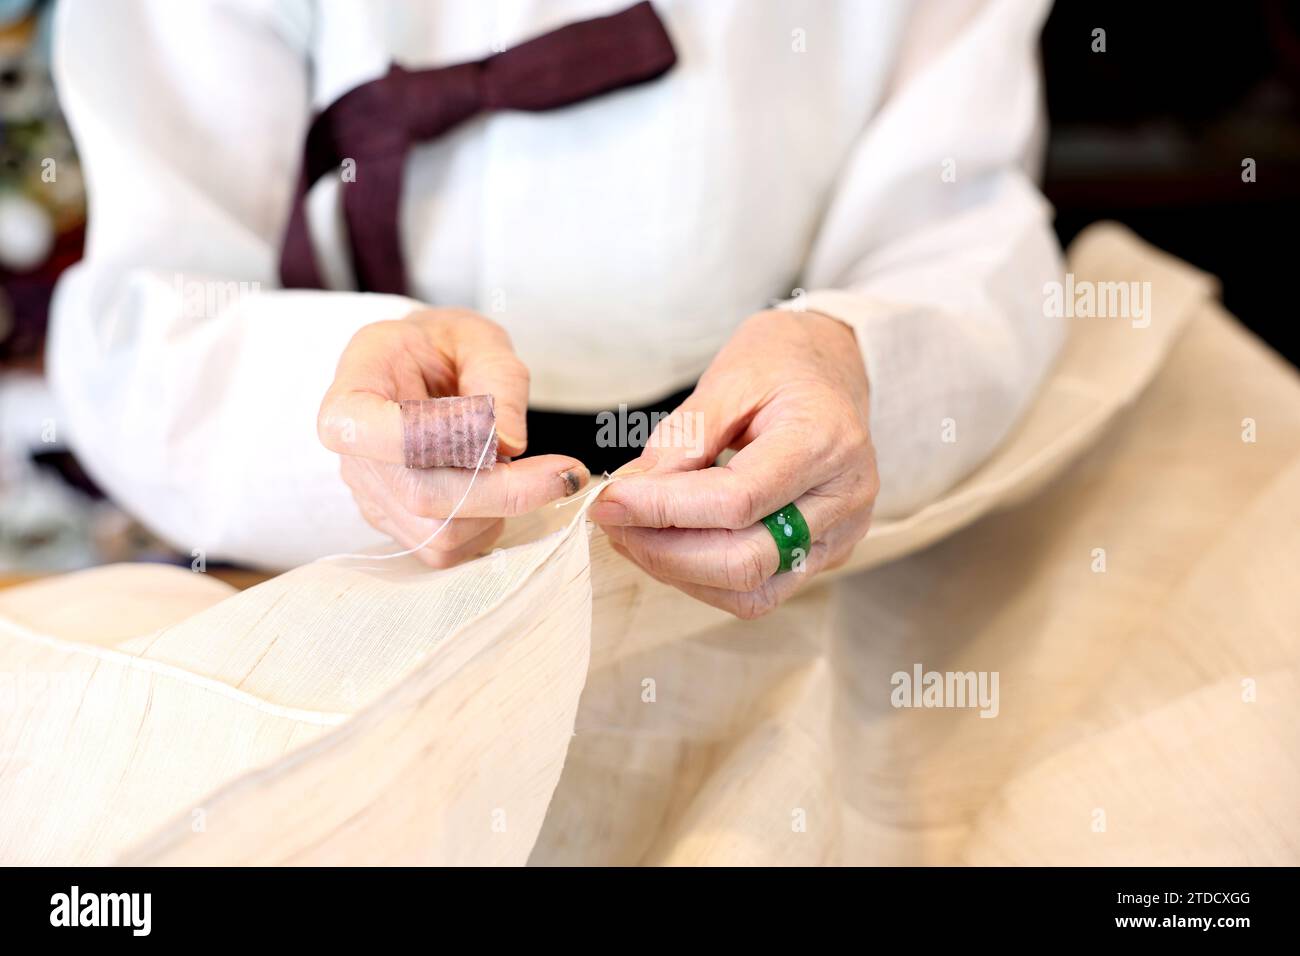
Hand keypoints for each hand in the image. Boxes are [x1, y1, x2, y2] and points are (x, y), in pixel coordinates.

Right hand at [318, 308, 587, 566]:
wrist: (426, 367)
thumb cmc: (446, 346)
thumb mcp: (479, 339)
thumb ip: (497, 377)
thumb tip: (509, 442)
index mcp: (356, 389)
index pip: (355, 427)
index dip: (420, 437)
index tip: (487, 425)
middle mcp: (354, 453)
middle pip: (419, 495)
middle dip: (502, 490)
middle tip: (565, 472)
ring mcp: (373, 497)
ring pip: (438, 533)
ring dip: (499, 509)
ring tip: (522, 469)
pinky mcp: (399, 526)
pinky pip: (447, 549)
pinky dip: (489, 525)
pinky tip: (501, 489)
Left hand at [589, 309, 877, 617]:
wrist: (833, 365)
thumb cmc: (782, 363)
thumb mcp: (728, 379)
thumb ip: (681, 441)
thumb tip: (628, 494)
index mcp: (826, 441)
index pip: (738, 500)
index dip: (663, 510)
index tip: (609, 500)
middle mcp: (844, 497)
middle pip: (746, 560)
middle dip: (664, 551)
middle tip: (613, 522)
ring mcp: (841, 532)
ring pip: (752, 590)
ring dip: (679, 571)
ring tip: (634, 534)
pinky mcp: (827, 554)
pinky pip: (761, 590)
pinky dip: (705, 578)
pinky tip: (671, 546)